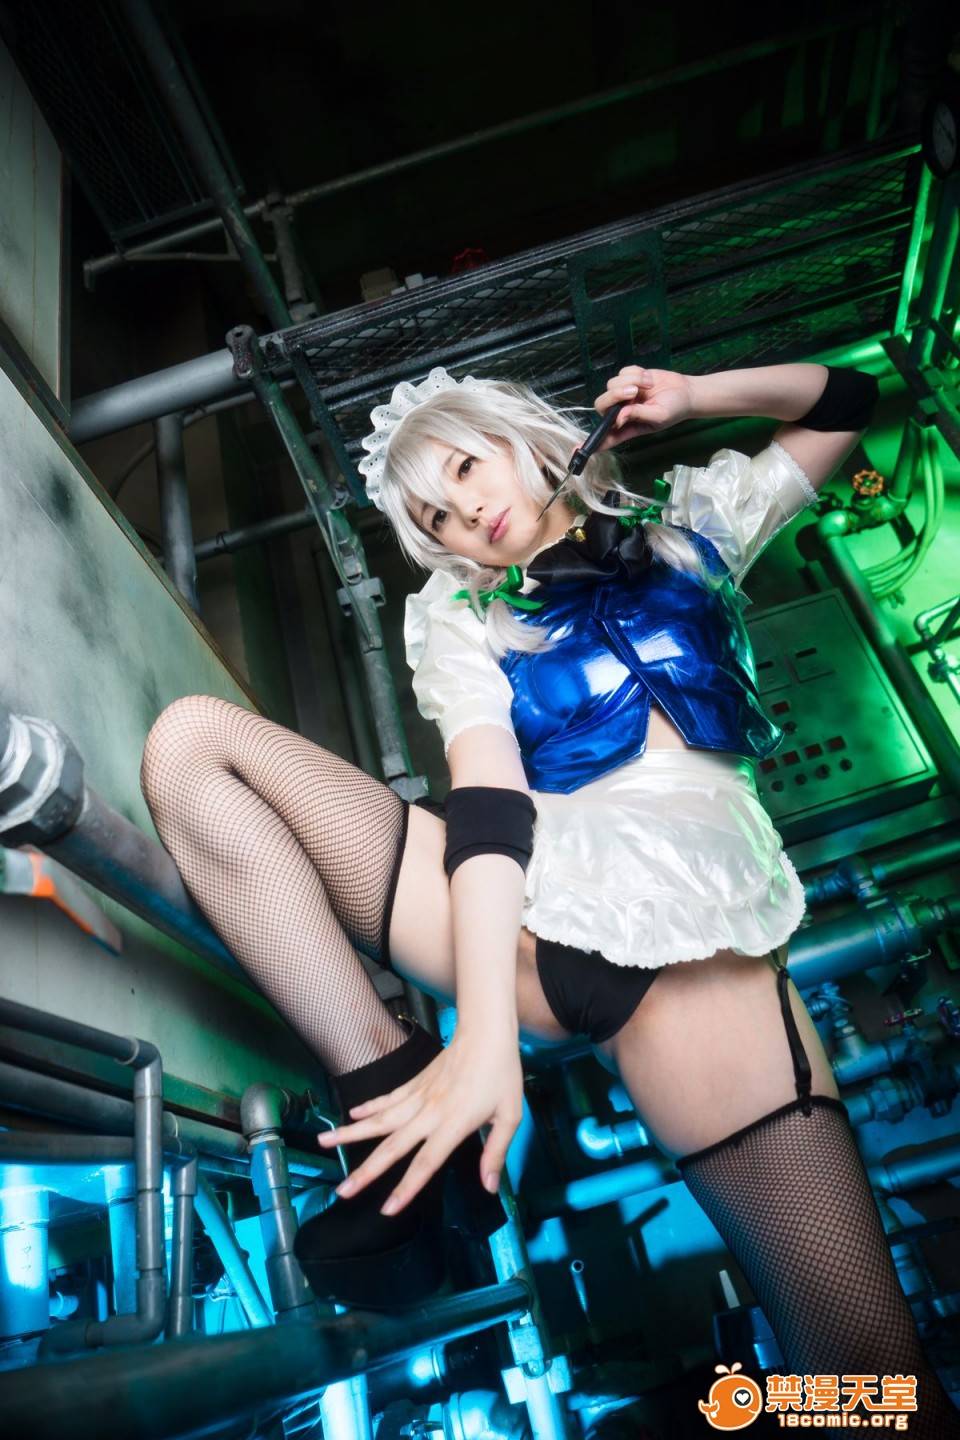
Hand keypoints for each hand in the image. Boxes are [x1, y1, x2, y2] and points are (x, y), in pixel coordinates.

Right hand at [317, 1031, 522, 1215]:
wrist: (486, 1031)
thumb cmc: (501, 1074)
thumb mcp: (510, 1115)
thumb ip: (496, 1152)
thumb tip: (489, 1187)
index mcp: (453, 1123)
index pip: (426, 1163)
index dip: (406, 1188)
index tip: (387, 1209)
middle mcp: (429, 1112)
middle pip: (392, 1146)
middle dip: (366, 1172)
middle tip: (342, 1191)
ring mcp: (419, 1095)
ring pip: (380, 1119)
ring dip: (351, 1132)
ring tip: (324, 1143)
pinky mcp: (416, 1082)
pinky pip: (388, 1098)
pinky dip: (368, 1107)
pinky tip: (351, 1115)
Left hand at [594, 365, 694, 447]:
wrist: (685, 391)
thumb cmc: (674, 409)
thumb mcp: (659, 417)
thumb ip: (638, 415)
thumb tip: (619, 416)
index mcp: (627, 427)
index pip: (606, 437)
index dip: (592, 443)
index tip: (578, 450)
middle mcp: (621, 412)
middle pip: (601, 404)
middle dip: (615, 395)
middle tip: (633, 391)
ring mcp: (623, 395)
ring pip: (611, 385)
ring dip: (631, 381)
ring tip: (648, 385)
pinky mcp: (628, 379)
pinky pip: (622, 372)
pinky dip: (636, 373)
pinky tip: (648, 379)